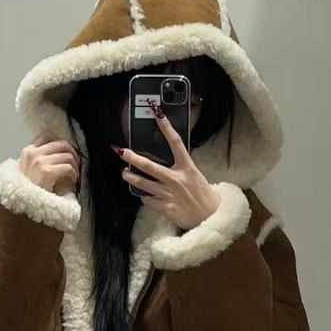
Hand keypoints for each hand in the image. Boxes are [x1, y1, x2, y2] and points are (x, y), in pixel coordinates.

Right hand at [20, 134, 80, 194]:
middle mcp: (33, 154)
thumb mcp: (26, 170)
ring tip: (74, 174)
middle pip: (61, 144)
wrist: (21, 205)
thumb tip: (57, 153)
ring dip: (75, 165)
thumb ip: (38, 159)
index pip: (48, 136)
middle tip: (76, 162)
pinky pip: (68, 168)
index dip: (61, 144)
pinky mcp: (47, 172)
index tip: (67, 152)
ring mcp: (39, 162)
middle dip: (72, 152)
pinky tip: (73, 180)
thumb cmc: (26, 191)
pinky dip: (74, 174)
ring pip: (68, 156)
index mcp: (27, 152)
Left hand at [112, 106, 220, 229]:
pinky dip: (147, 198)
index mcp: (187, 168)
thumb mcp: (194, 176)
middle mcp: (176, 179)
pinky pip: (148, 200)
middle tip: (121, 151)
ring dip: (130, 178)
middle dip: (132, 158)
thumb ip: (179, 169)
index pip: (176, 143)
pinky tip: (150, 197)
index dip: (166, 127)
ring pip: (143, 184)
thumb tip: (161, 163)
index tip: (157, 113)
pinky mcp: (165, 208)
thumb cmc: (202, 195)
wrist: (210, 217)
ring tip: (125, 173)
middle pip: (149, 166)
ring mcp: (169, 194)